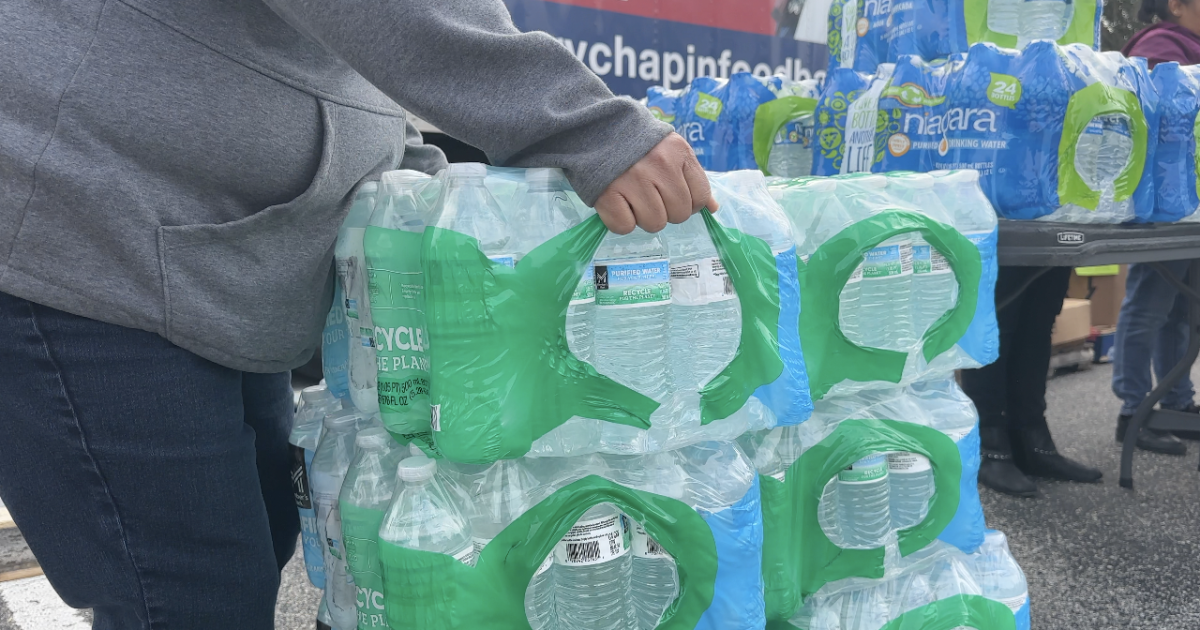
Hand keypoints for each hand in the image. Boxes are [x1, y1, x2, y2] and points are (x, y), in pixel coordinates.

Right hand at [593, 133, 717, 234]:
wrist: (596, 127)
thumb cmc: (637, 144)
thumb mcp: (671, 150)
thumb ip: (692, 177)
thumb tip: (713, 208)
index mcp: (679, 153)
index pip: (701, 197)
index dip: (689, 204)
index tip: (672, 196)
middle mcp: (660, 166)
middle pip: (679, 215)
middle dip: (666, 212)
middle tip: (649, 196)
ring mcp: (633, 180)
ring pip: (655, 224)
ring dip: (643, 217)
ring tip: (632, 198)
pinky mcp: (607, 193)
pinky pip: (625, 227)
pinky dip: (620, 221)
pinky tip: (617, 202)